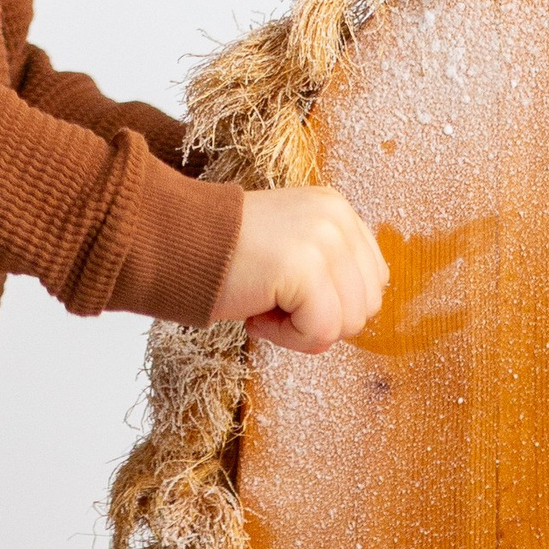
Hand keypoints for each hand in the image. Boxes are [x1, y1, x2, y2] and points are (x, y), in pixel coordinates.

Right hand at [210, 185, 389, 352]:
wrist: (174, 241)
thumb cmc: (226, 255)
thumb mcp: (293, 246)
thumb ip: (330, 268)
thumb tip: (356, 317)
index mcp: (337, 210)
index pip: (374, 281)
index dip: (332, 303)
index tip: (288, 289)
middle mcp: (337, 217)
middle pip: (366, 307)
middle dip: (319, 319)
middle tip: (273, 300)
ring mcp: (323, 240)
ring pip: (347, 325)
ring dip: (301, 330)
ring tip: (264, 302)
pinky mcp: (305, 267)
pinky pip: (320, 333)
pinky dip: (286, 338)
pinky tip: (256, 312)